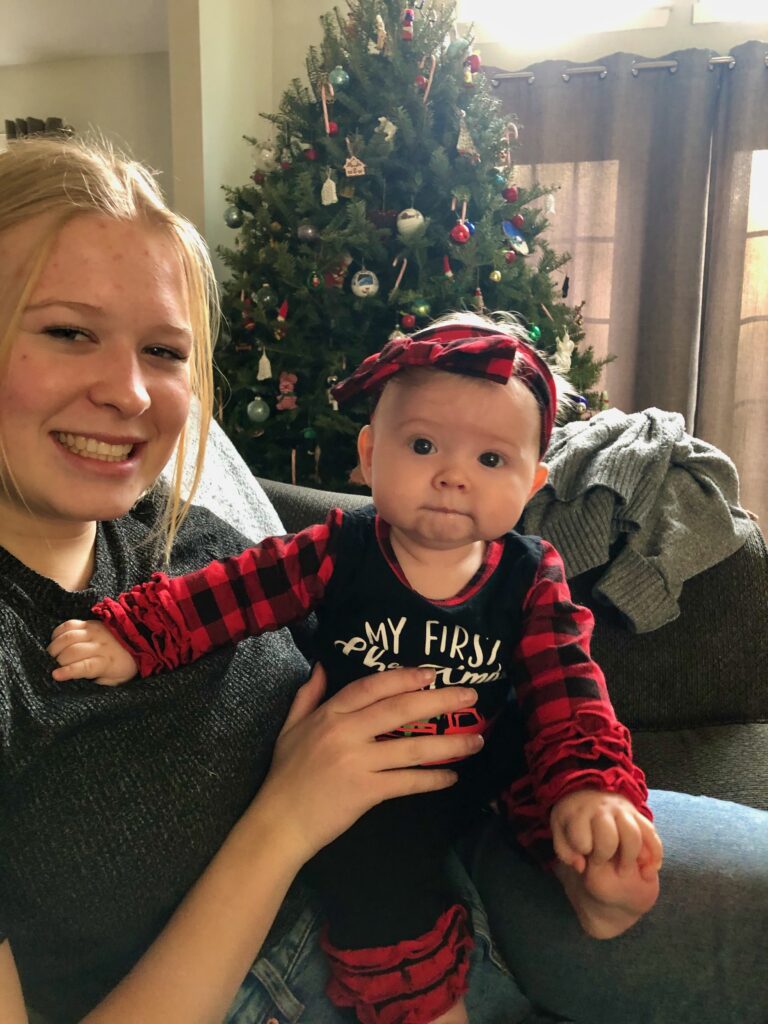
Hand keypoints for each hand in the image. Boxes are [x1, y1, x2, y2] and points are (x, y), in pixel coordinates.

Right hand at [48, 619, 138, 685]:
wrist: (137, 642)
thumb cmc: (123, 665)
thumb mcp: (115, 680)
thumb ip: (98, 683)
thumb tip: (79, 683)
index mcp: (106, 662)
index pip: (85, 666)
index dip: (69, 671)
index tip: (55, 675)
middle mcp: (100, 645)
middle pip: (72, 651)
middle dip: (58, 660)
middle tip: (53, 666)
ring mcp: (94, 631)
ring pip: (68, 637)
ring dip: (55, 647)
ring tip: (51, 655)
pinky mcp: (89, 623)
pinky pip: (69, 624)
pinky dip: (58, 633)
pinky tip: (55, 641)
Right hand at [254, 663, 483, 862]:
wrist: (279, 822)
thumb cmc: (286, 775)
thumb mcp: (290, 728)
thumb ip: (308, 696)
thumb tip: (324, 666)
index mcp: (329, 715)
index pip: (371, 687)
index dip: (402, 678)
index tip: (431, 674)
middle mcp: (345, 733)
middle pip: (399, 710)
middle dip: (439, 701)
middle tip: (471, 696)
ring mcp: (356, 762)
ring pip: (411, 749)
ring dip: (448, 744)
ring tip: (475, 740)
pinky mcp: (366, 791)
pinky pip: (407, 782)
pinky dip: (432, 780)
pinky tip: (451, 777)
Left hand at [551, 788, 662, 877]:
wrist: (590, 789)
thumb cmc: (573, 816)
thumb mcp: (560, 828)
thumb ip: (565, 850)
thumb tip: (580, 867)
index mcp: (580, 813)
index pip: (583, 837)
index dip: (583, 851)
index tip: (582, 854)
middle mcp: (603, 809)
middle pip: (609, 837)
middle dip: (604, 856)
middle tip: (600, 864)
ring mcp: (623, 811)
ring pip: (634, 835)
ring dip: (631, 858)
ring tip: (624, 872)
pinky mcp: (638, 815)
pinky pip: (651, 833)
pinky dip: (654, 855)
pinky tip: (648, 872)